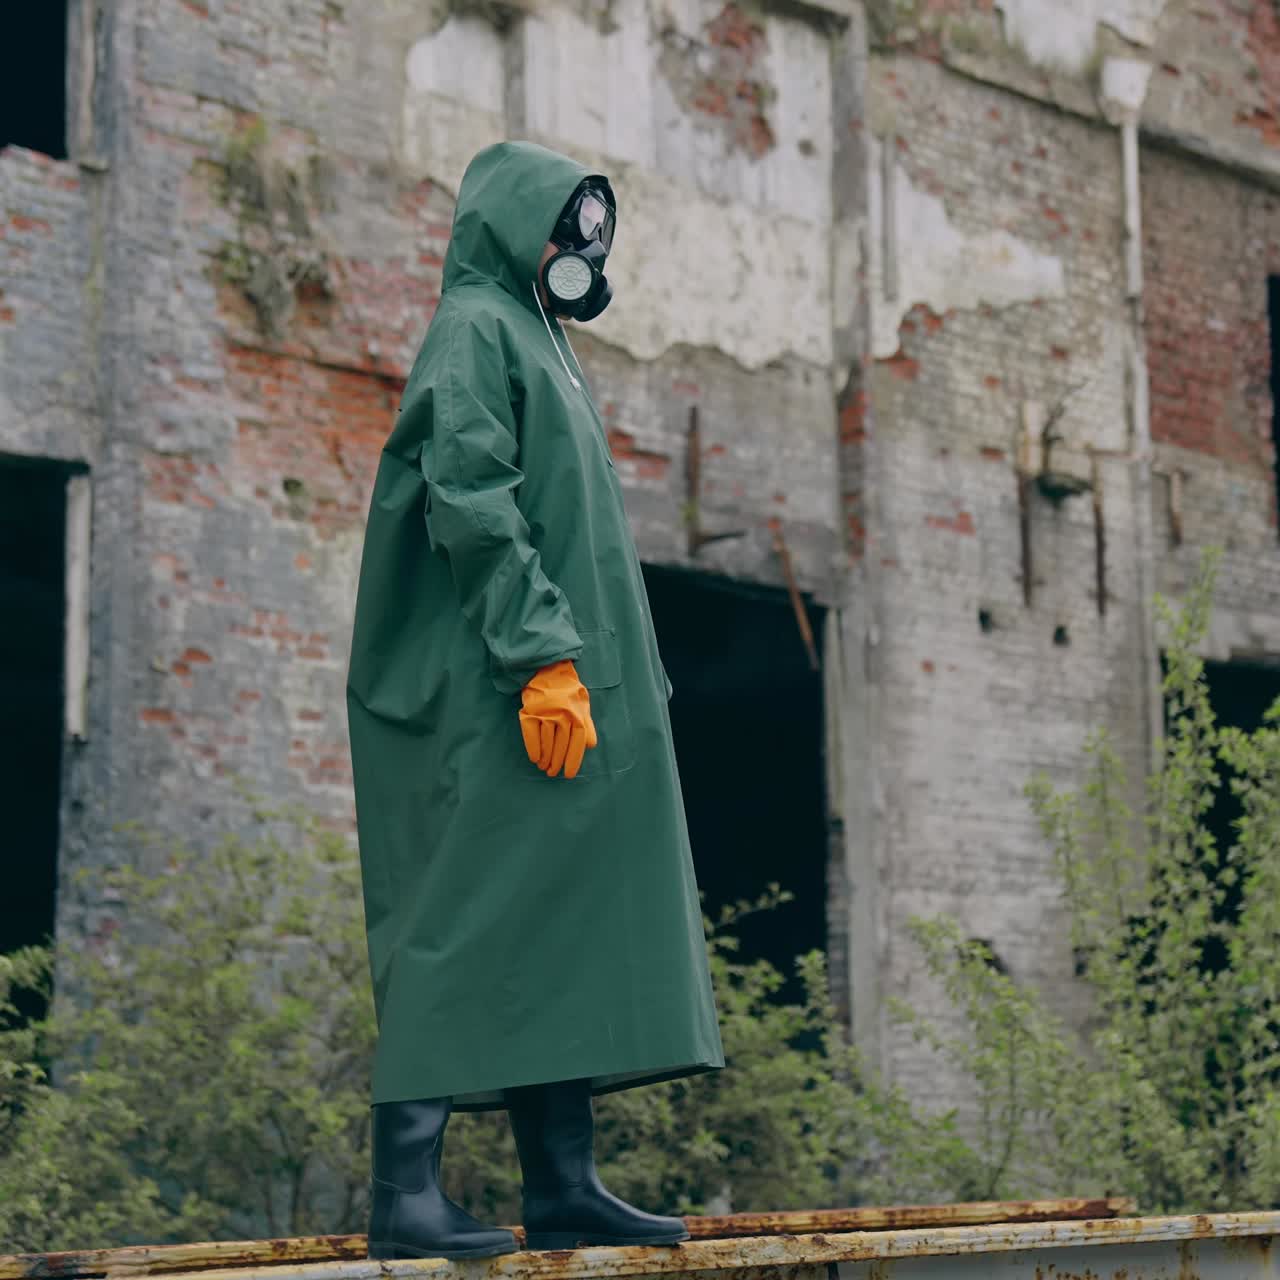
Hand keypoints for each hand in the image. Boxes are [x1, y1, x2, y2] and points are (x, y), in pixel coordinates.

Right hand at [519, 659, 598, 777]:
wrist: (547, 670)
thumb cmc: (568, 691)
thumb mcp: (582, 705)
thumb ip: (587, 725)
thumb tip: (591, 746)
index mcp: (577, 714)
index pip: (577, 743)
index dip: (573, 761)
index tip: (568, 774)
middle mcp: (562, 715)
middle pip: (560, 745)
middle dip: (557, 762)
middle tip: (553, 773)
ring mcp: (545, 714)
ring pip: (546, 742)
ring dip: (545, 758)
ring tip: (544, 767)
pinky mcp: (529, 712)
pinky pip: (531, 735)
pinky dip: (533, 749)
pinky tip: (535, 758)